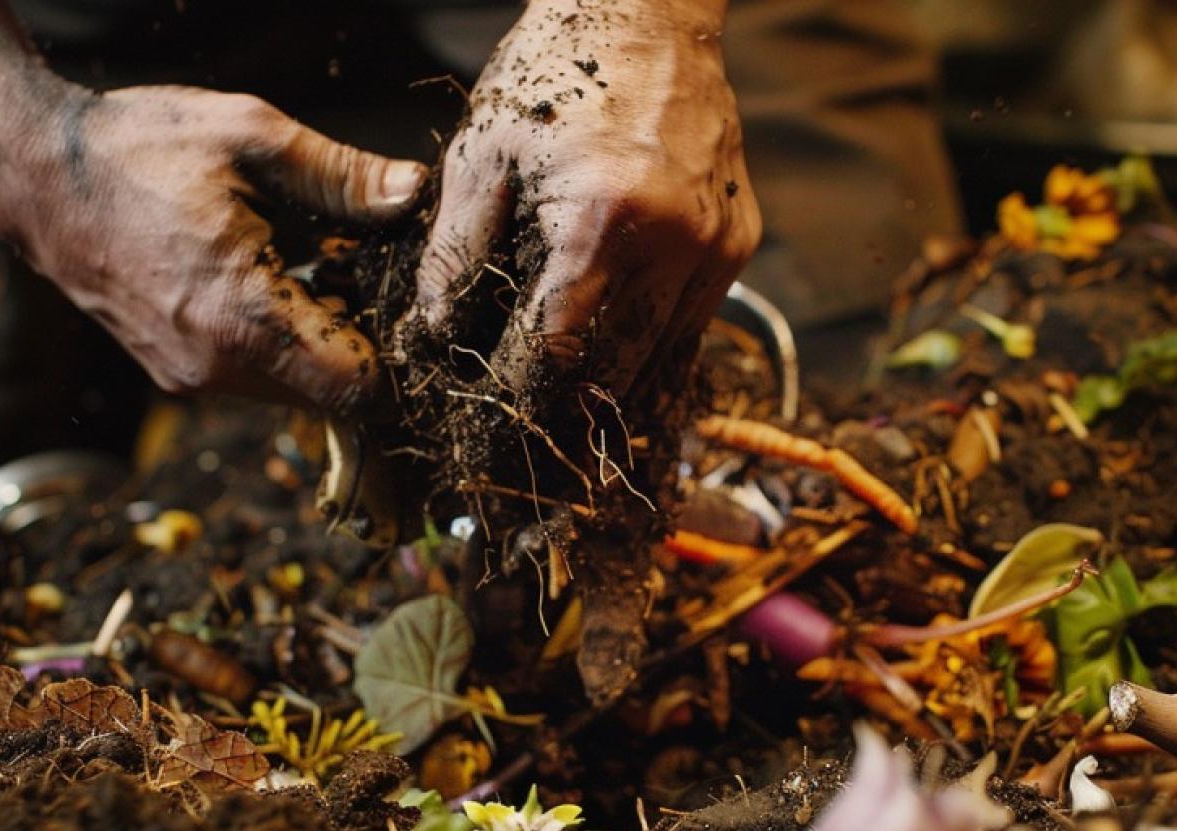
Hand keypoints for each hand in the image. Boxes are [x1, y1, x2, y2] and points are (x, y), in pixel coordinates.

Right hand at [0, 86, 426, 412]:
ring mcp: (189, 378)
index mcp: (243, 317)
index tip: (405, 300)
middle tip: (366, 268)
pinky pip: (253, 377)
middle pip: (331, 392)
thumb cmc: (137, 148)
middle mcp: (216, 367)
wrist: (34, 175)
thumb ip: (342, 175)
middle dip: (363, 339)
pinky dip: (280, 342)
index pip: (358, 385)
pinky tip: (276, 276)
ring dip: (321, 341)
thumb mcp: (251, 137)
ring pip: (294, 388)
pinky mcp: (173, 373)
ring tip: (319, 263)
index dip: (397, 352)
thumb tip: (414, 194)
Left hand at [409, 0, 759, 397]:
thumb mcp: (481, 154)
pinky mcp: (738, 243)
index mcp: (601, 221)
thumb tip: (438, 337)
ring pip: (662, 362)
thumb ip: (456, 253)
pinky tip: (617, 373)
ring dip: (612, 394)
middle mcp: (675, 244)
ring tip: (567, 423)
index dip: (517, 396)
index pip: (556, 352)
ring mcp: (717, 247)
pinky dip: (652, 355)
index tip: (487, 424)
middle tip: (523, 442)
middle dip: (565, 412)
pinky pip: (693, 329)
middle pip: (615, 373)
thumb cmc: (554, 72)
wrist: (649, 15)